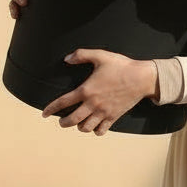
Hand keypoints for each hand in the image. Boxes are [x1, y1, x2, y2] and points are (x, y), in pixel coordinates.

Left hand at [42, 49, 159, 134]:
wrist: (141, 78)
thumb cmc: (121, 65)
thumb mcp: (101, 55)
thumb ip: (82, 55)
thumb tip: (66, 59)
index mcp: (86, 90)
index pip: (63, 102)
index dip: (51, 109)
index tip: (45, 114)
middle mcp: (93, 104)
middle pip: (72, 120)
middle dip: (63, 123)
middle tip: (61, 121)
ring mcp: (103, 112)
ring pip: (85, 128)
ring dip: (79, 127)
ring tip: (79, 122)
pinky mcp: (113, 116)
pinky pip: (101, 130)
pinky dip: (95, 131)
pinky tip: (94, 126)